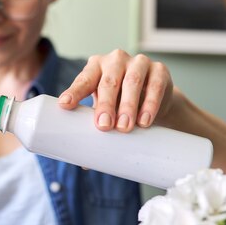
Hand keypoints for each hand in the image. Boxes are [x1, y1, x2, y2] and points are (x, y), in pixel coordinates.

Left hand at [58, 50, 173, 131]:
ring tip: (125, 127)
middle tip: (104, 127)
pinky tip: (145, 121)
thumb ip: (95, 128)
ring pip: (132, 82)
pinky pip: (155, 86)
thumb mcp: (105, 109)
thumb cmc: (120, 101)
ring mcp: (139, 62)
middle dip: (105, 105)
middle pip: (109, 82)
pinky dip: (150, 105)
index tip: (65, 105)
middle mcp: (115, 60)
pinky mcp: (160, 70)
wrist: (154, 95)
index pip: (83, 79)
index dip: (74, 92)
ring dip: (128, 106)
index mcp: (95, 67)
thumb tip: (84, 164)